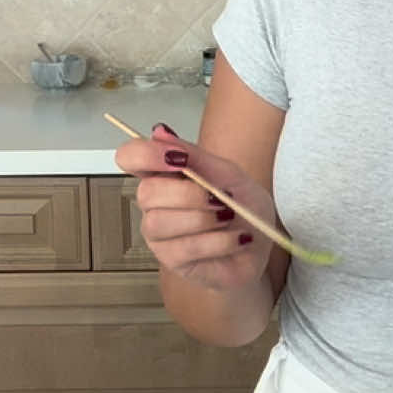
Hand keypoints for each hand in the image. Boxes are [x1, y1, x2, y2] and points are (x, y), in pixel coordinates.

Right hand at [114, 123, 276, 291]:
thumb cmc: (243, 208)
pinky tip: (235, 239)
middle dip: (189, 194)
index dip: (146, 155)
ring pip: (160, 222)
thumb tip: (160, 131)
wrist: (262, 244)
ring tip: (229, 219)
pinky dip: (217, 241)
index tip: (177, 159)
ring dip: (203, 219)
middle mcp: (154, 204)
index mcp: (164, 175)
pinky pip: (183, 248)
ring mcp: (159, 234)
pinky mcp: (172, 261)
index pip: (130, 157)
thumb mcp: (228, 174)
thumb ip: (195, 156)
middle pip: (147, 192)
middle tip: (221, 198)